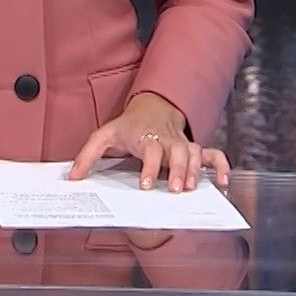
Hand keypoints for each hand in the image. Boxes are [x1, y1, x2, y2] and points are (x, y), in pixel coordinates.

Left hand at [66, 91, 230, 191]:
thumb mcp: (104, 135)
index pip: (151, 150)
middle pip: (178, 152)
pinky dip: (221, 166)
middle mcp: (167, 139)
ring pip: (195, 153)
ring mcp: (183, 143)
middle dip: (178, 170)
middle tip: (175, 190)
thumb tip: (73, 176)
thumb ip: (88, 155)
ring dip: (196, 171)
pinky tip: (223, 181)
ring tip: (192, 189)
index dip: (150, 168)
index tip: (146, 185)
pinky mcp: (194, 147)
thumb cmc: (128, 125)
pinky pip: (213, 154)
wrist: (152, 105)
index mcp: (145, 137)